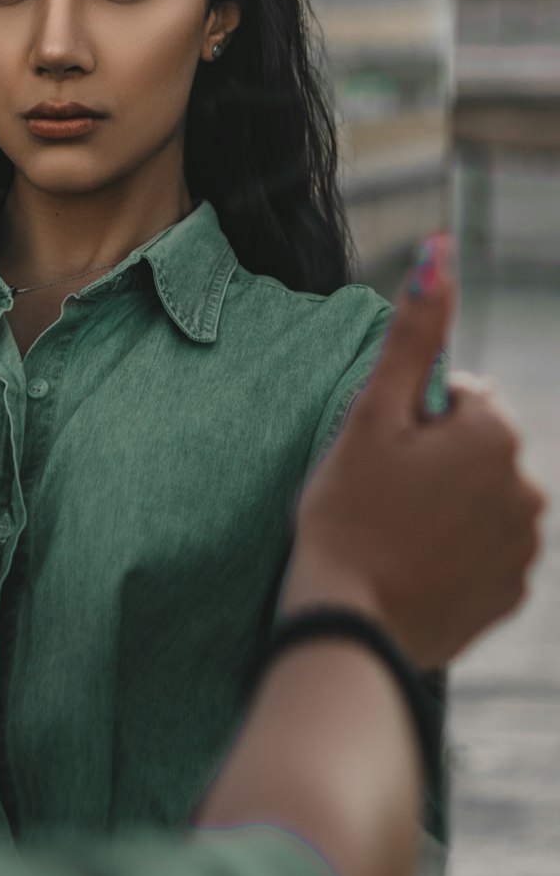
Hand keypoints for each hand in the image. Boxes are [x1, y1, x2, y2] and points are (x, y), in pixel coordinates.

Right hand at [280, 234, 547, 669]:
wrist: (351, 625)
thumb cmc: (348, 512)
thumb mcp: (372, 415)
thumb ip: (415, 332)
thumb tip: (442, 251)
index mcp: (495, 436)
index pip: (464, 396)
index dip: (416, 417)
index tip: (384, 452)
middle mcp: (527, 488)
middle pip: (478, 447)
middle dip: (438, 458)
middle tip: (383, 492)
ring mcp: (523, 546)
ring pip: (483, 497)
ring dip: (448, 503)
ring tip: (394, 530)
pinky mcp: (511, 593)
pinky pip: (486, 550)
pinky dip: (456, 551)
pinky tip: (413, 564)